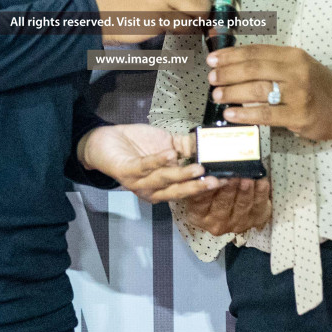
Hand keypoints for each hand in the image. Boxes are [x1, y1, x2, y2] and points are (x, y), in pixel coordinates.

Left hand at [77, 124, 221, 203]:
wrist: (105, 141)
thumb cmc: (138, 145)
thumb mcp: (167, 145)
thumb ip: (186, 148)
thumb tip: (208, 145)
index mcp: (164, 188)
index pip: (188, 189)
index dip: (206, 185)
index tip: (226, 179)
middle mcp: (153, 191)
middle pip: (178, 191)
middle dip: (198, 187)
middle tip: (217, 180)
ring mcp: (139, 183)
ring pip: (164, 180)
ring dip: (181, 175)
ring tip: (198, 167)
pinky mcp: (126, 171)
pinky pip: (145, 167)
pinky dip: (158, 160)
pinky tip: (171, 153)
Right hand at [177, 177, 272, 236]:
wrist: (235, 201)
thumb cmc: (214, 187)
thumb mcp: (201, 182)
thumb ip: (199, 174)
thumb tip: (197, 158)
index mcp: (198, 213)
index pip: (198, 200)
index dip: (204, 189)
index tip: (210, 178)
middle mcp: (215, 222)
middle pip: (222, 204)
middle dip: (228, 189)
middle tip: (231, 177)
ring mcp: (235, 223)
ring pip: (241, 206)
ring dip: (245, 191)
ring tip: (246, 178)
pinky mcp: (254, 220)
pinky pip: (258, 205)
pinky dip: (260, 192)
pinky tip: (261, 181)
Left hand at [206, 44, 331, 141]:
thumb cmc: (317, 86)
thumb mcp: (298, 65)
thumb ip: (271, 64)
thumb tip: (234, 66)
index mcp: (293, 55)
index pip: (256, 51)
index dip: (231, 55)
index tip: (213, 59)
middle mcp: (296, 71)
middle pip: (254, 68)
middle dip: (228, 73)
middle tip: (211, 78)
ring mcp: (298, 94)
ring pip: (258, 89)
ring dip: (232, 92)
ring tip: (217, 95)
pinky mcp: (298, 116)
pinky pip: (266, 113)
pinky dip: (245, 113)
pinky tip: (230, 115)